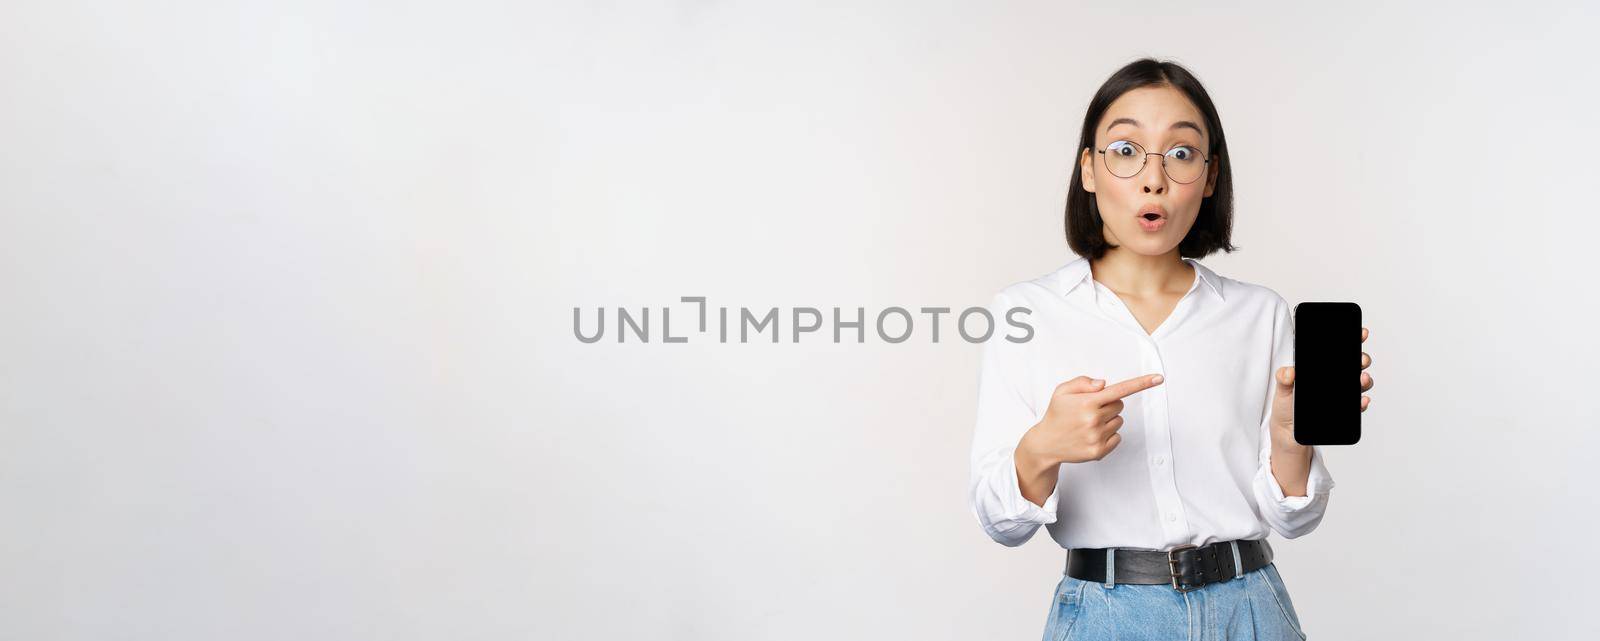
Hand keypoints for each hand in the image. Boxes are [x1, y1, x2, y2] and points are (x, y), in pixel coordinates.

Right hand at [1021, 373, 1166, 464]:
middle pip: (1119, 405)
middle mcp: (1093, 419)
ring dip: (1108, 420)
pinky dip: (1109, 435)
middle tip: (1090, 410)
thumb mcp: (1062, 391)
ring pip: (1119, 421)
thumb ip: (1082, 382)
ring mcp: (1097, 437)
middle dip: (1109, 404)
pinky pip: (1118, 437)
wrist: (1045, 443)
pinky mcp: (1099, 451)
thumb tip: (1104, 384)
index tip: (1159, 378)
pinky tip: (1091, 436)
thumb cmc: (1056, 414)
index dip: (1141, 383)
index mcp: (1086, 402)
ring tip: (1088, 424)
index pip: (1119, 390)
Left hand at [1269, 327, 1374, 444]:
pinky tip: (1361, 400)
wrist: (1289, 436)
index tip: (1361, 333)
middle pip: (1353, 364)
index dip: (1351, 340)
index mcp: (1319, 370)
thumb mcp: (1281, 392)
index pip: (1337, 352)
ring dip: (1365, 379)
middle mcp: (1333, 380)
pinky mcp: (1343, 411)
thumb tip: (1289, 371)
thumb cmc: (1285, 410)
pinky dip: (1361, 402)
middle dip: (1361, 359)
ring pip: (1359, 383)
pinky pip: (1356, 405)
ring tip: (1362, 379)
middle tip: (1361, 359)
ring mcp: (1340, 395)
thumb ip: (1284, 380)